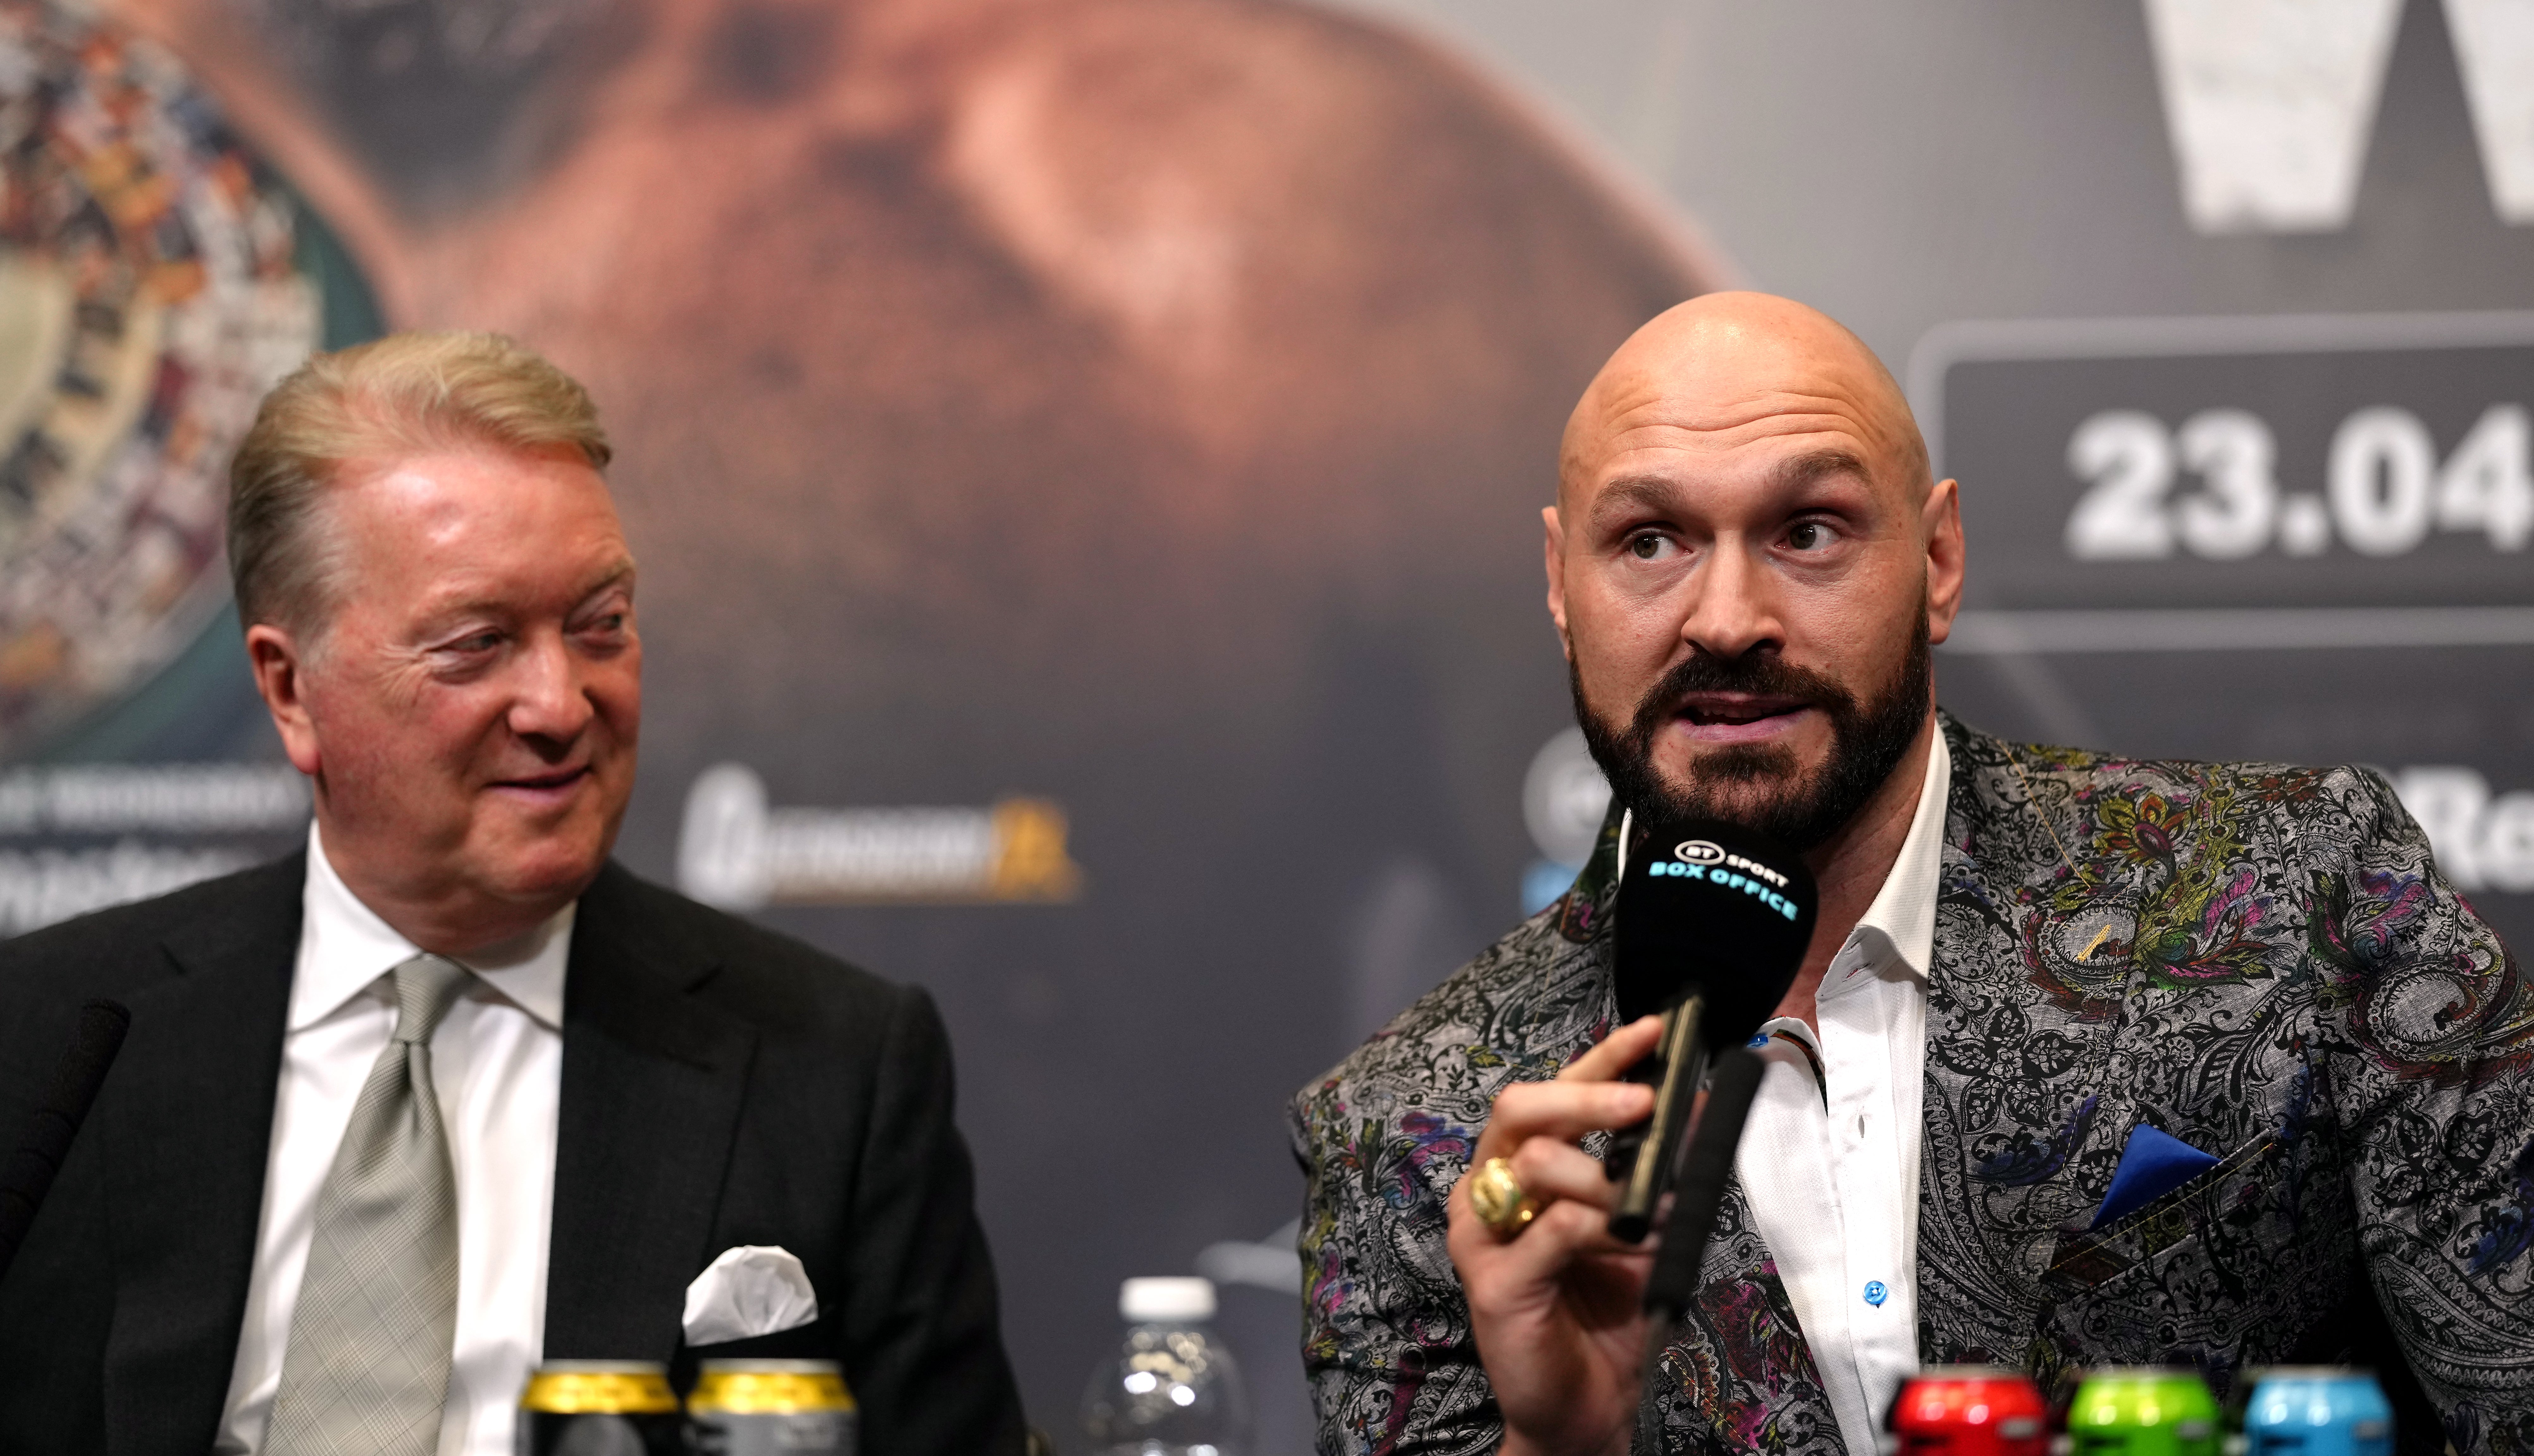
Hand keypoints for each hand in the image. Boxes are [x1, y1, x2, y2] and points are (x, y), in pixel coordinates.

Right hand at [1446, 1014, 1664, 1455]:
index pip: (1553, 1091)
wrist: (1587, 1406)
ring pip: (1536, 1162)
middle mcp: (1492, 1190)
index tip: (1652, 1032)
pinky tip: (1634, 1238)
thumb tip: (1695, 1110)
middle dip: (1588, 1093)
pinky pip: (1553, 1228)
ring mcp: (1486, 1236)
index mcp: (1521, 1168)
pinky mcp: (1492, 1283)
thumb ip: (1655, 1173)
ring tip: (1657, 1205)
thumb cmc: (1606, 1312)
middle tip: (1645, 1100)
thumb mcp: (1641, 1227)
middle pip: (1520, 1108)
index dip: (1601, 1057)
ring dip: (1610, 1176)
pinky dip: (1603, 1226)